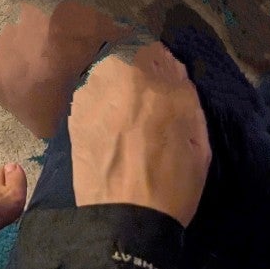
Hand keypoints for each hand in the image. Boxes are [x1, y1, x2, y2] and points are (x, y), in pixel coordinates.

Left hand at [69, 44, 210, 228]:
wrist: (126, 219)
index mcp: (147, 74)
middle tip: (148, 105)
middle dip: (137, 76)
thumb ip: (184, 92)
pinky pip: (92, 100)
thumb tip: (172, 70)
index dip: (164, 67)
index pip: (155, 49)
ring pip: (106, 78)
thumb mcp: (197, 136)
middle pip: (126, 60)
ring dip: (117, 91)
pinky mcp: (72, 115)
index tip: (168, 84)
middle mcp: (112, 74)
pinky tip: (112, 134)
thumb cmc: (171, 180)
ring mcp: (87, 93)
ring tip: (128, 123)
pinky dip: (102, 109)